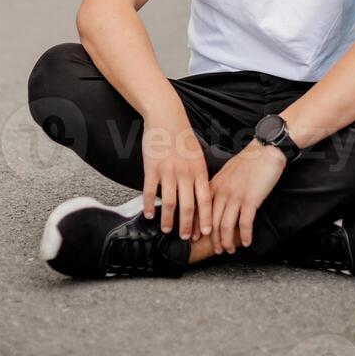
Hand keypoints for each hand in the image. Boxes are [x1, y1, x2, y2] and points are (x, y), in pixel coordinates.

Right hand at [141, 107, 212, 241]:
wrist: (167, 117)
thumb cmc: (183, 138)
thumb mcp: (197, 156)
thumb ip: (199, 176)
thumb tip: (202, 197)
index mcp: (199, 170)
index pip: (205, 200)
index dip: (205, 218)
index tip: (206, 232)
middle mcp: (185, 172)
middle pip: (188, 206)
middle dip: (187, 226)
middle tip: (185, 238)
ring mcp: (168, 171)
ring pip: (169, 203)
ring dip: (168, 220)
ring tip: (167, 230)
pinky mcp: (152, 168)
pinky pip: (150, 192)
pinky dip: (149, 206)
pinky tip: (149, 215)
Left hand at [208, 138, 286, 253]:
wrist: (265, 150)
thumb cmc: (249, 161)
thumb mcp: (227, 173)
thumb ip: (219, 187)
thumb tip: (215, 200)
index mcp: (215, 185)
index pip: (200, 210)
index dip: (197, 226)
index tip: (194, 237)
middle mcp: (222, 192)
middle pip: (212, 222)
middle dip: (213, 239)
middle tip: (217, 250)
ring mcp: (236, 196)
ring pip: (226, 226)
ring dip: (227, 241)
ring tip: (230, 249)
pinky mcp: (251, 199)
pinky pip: (245, 223)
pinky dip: (245, 235)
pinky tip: (246, 241)